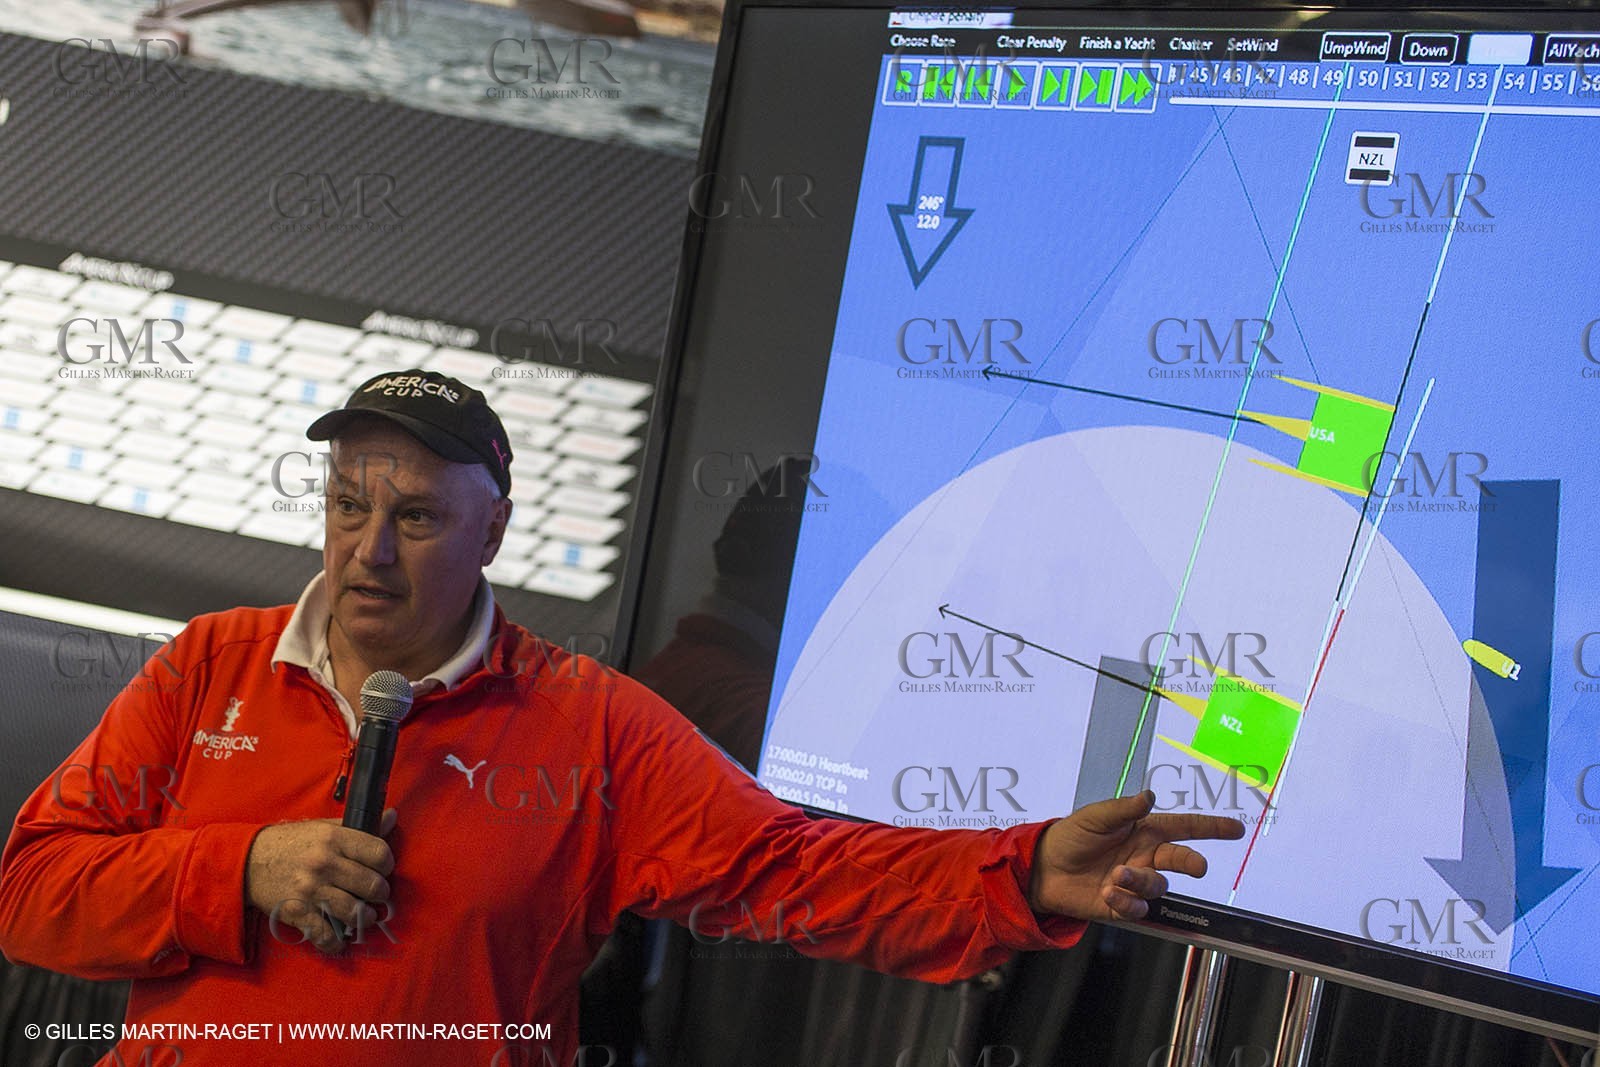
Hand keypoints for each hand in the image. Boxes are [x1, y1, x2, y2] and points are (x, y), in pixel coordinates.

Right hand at [245, 808, 396, 953]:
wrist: (247, 861)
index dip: (387, 864)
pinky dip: (337, 943)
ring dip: (365, 918)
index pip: (379, 853)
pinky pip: (326, 935)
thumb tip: (392, 817)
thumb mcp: (323, 827)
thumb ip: (358, 826)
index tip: (383, 869)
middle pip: (372, 885)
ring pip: (355, 912)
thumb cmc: (290, 843)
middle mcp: (324, 864)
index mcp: (333, 839)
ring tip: (364, 915)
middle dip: (380, 893)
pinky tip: (341, 940)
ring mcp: (311, 890)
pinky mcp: (298, 913)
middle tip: (375, 894)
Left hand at [1027, 791, 1243, 921]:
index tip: (1236, 829)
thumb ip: (1123, 809)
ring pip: (1158, 885)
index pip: (1184, 827)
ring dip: (1141, 881)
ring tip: (1117, 875)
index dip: (1211, 828)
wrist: (1044, 868)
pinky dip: (1126, 901)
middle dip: (1192, 862)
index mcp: (1143, 830)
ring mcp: (1135, 880)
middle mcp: (1145, 856)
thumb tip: (1149, 796)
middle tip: (1198, 867)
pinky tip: (1109, 893)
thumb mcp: (1094, 817)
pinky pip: (1138, 907)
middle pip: (1181, 859)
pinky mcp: (1122, 903)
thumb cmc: (1071, 837)